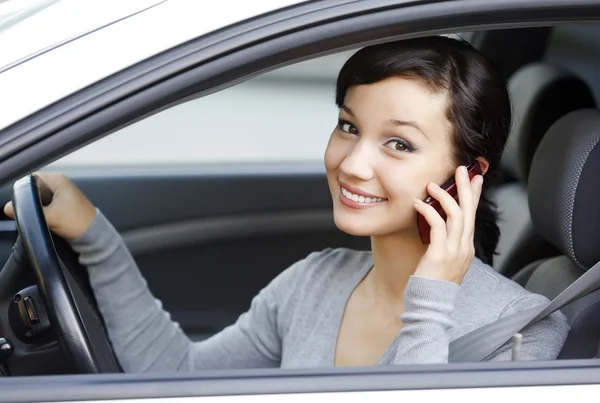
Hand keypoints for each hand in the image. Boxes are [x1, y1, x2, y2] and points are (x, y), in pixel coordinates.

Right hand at [4, 172, 96, 239]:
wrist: (93, 235)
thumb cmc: (78, 222)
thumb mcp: (50, 217)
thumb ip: (29, 212)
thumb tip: (7, 208)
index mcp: (57, 179)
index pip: (31, 178)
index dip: (23, 191)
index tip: (20, 203)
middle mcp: (59, 183)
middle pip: (33, 188)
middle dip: (28, 200)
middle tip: (28, 212)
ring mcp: (60, 193)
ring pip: (38, 198)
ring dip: (35, 207)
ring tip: (40, 216)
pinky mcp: (61, 204)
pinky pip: (44, 205)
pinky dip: (41, 211)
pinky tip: (44, 219)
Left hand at [412, 165, 483, 283]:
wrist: (430, 307)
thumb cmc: (433, 285)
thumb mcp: (445, 262)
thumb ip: (446, 245)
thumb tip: (439, 228)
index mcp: (466, 248)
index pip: (473, 216)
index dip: (474, 196)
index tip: (475, 179)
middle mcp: (464, 247)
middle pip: (469, 211)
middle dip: (466, 188)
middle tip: (462, 169)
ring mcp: (454, 250)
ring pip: (456, 215)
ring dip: (444, 196)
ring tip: (432, 184)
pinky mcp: (440, 254)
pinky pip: (437, 225)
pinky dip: (428, 211)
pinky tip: (418, 204)